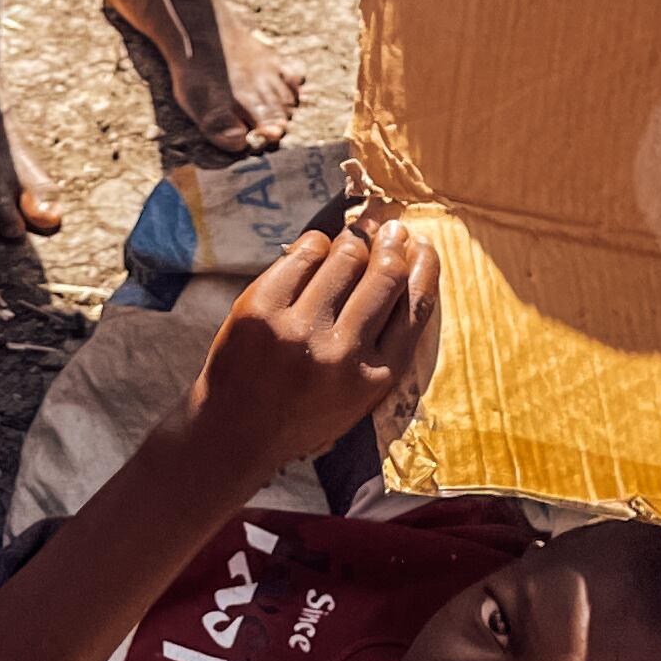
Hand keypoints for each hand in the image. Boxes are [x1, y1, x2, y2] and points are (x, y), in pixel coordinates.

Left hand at [181, 217, 438, 474]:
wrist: (236, 431)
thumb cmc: (304, 410)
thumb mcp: (360, 396)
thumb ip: (387, 345)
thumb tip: (409, 268)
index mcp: (376, 378)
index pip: (416, 305)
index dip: (424, 267)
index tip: (422, 246)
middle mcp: (341, 355)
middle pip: (385, 274)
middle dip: (393, 244)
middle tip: (392, 229)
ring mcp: (298, 330)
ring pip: (347, 256)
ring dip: (355, 240)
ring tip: (356, 237)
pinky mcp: (261, 310)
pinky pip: (305, 253)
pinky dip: (316, 244)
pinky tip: (317, 251)